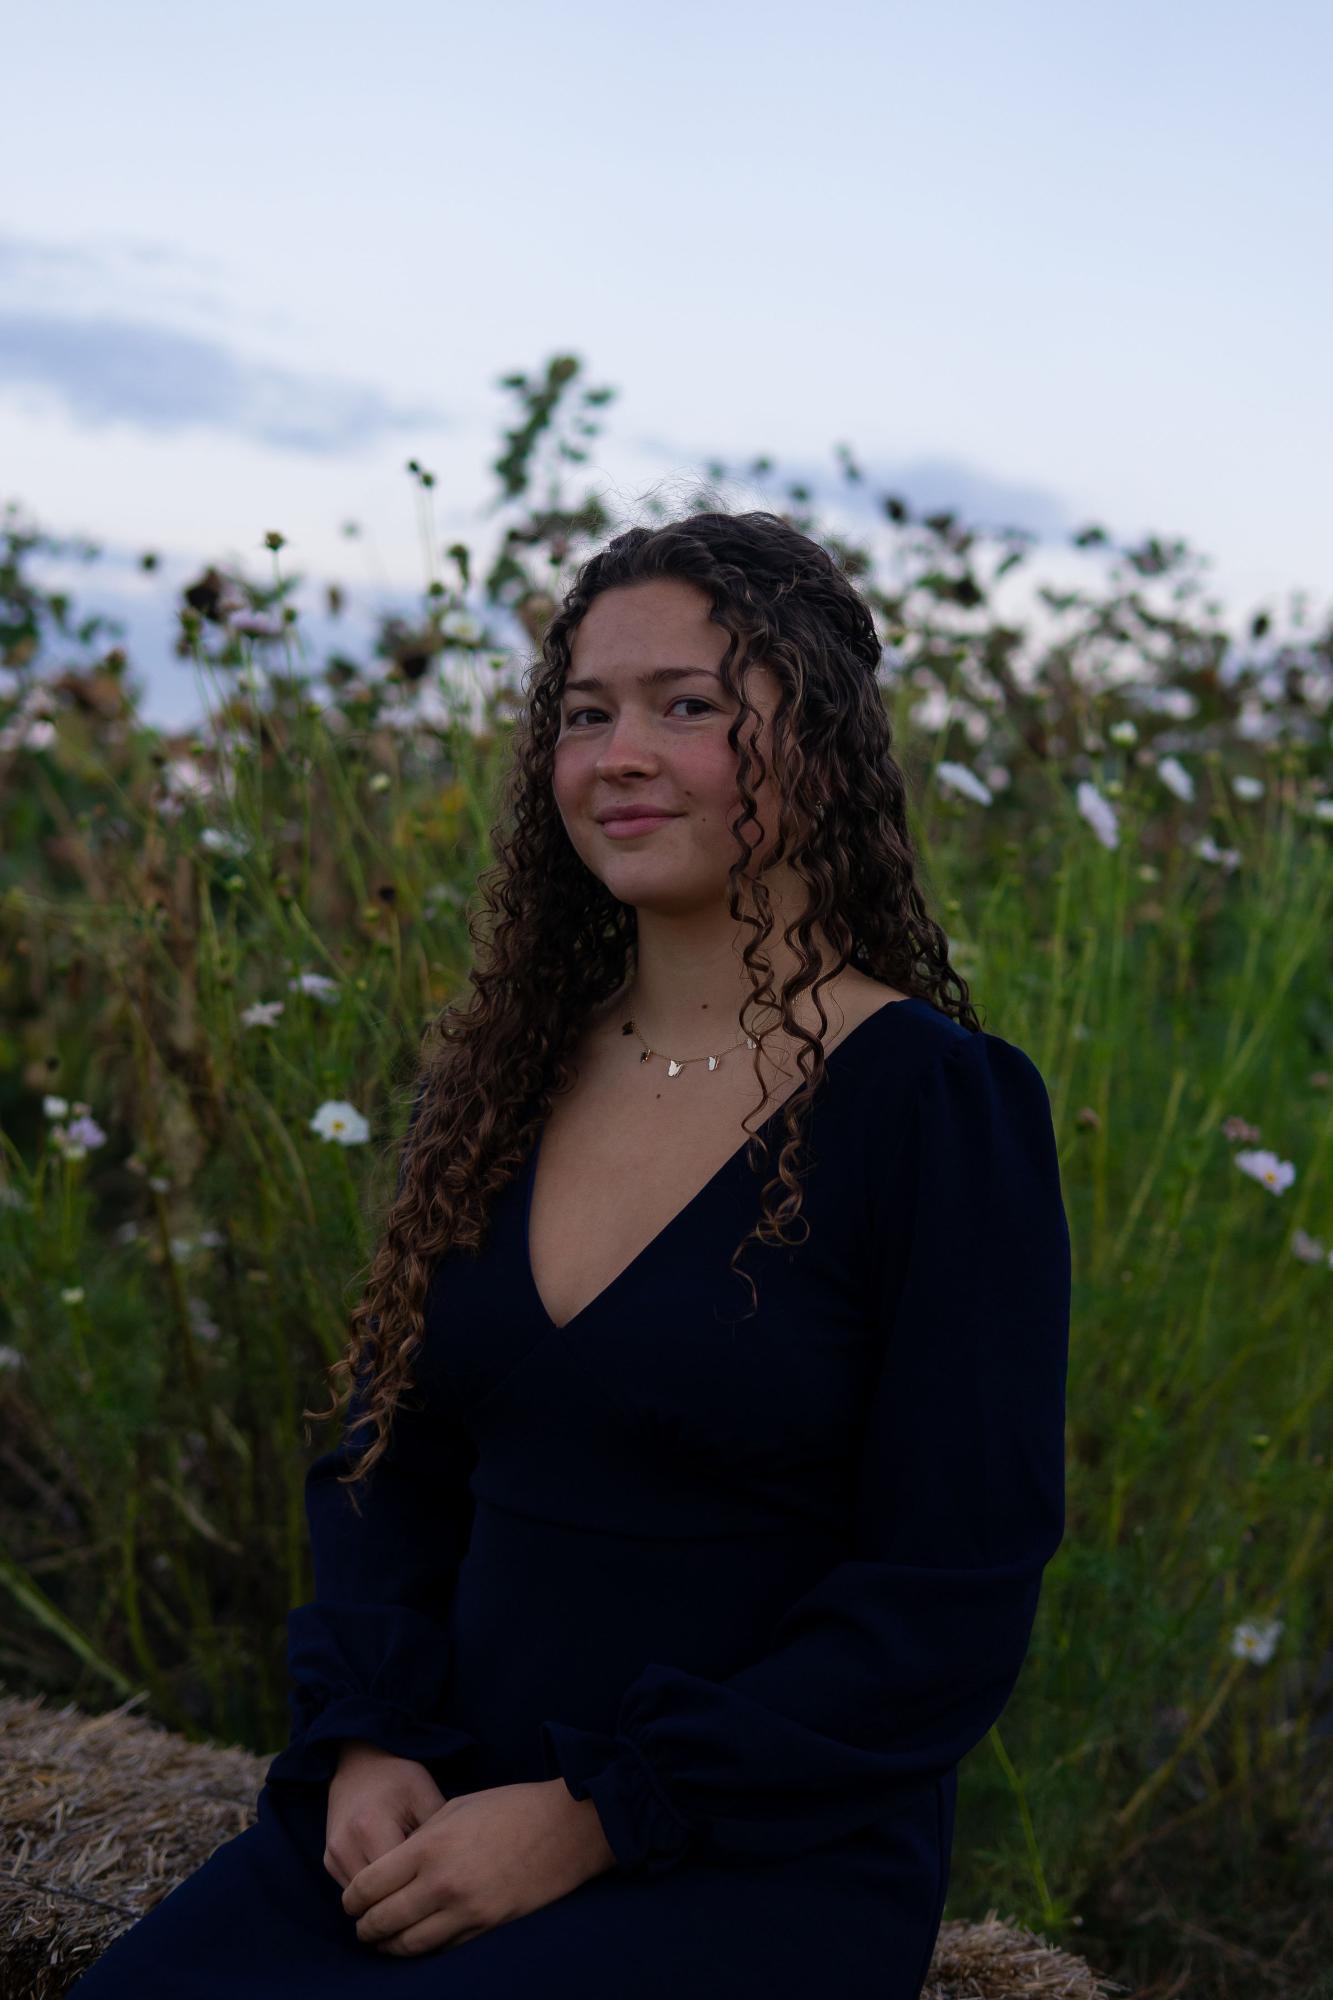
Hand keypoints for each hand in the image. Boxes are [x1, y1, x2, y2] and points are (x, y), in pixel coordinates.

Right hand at [323, 1741, 449, 1891]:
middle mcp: (346, 1846)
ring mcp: (333, 1855)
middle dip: (404, 1900)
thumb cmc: (398, 1777)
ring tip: (410, 1882)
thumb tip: (449, 1873)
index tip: (441, 1889)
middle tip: (429, 1894)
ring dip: (386, 1898)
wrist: (359, 1763)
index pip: (398, 1883)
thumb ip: (436, 1835)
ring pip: (364, 1901)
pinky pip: (354, 1891)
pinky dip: (374, 1892)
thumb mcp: (424, 1795)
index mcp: (371, 1827)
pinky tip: (392, 1876)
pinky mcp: (328, 1861)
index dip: (422, 1889)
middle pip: (379, 1898)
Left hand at [341, 1777, 616, 1956]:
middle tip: (360, 1926)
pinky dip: (424, 1949)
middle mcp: (442, 1884)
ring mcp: (466, 1911)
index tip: (349, 1901)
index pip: (369, 1885)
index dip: (351, 1899)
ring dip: (389, 1946)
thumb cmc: (510, 1807)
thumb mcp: (455, 1808)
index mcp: (430, 1847)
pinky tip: (418, 1941)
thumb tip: (393, 1866)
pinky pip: (443, 1948)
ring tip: (383, 1940)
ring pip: (409, 1945)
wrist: (565, 1827)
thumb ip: (420, 1838)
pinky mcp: (487, 1928)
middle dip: (365, 1927)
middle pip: (383, 1921)